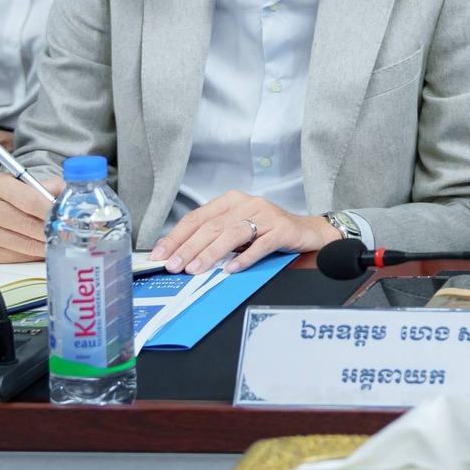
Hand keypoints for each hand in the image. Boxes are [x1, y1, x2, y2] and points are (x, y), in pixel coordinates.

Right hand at [0, 171, 62, 262]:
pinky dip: (33, 255)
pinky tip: (42, 250)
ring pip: (23, 243)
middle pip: (27, 224)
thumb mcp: (27, 185)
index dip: (52, 211)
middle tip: (68, 234)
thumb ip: (49, 188)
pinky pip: (15, 256)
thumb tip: (71, 199)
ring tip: (60, 243)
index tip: (67, 218)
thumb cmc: (11, 198)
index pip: (31, 201)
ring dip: (45, 245)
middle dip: (51, 231)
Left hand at [151, 192, 335, 273]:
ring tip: (195, 269)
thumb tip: (180, 256)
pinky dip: (244, 257)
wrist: (308, 231)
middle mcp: (247, 204)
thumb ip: (214, 237)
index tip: (160, 255)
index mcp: (231, 201)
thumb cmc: (268, 231)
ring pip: (232, 233)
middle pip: (212, 226)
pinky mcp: (283, 229)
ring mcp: (266, 215)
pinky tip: (231, 268)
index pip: (197, 218)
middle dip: (188, 247)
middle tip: (174, 266)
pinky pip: (260, 244)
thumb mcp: (238, 229)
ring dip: (211, 253)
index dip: (176, 237)